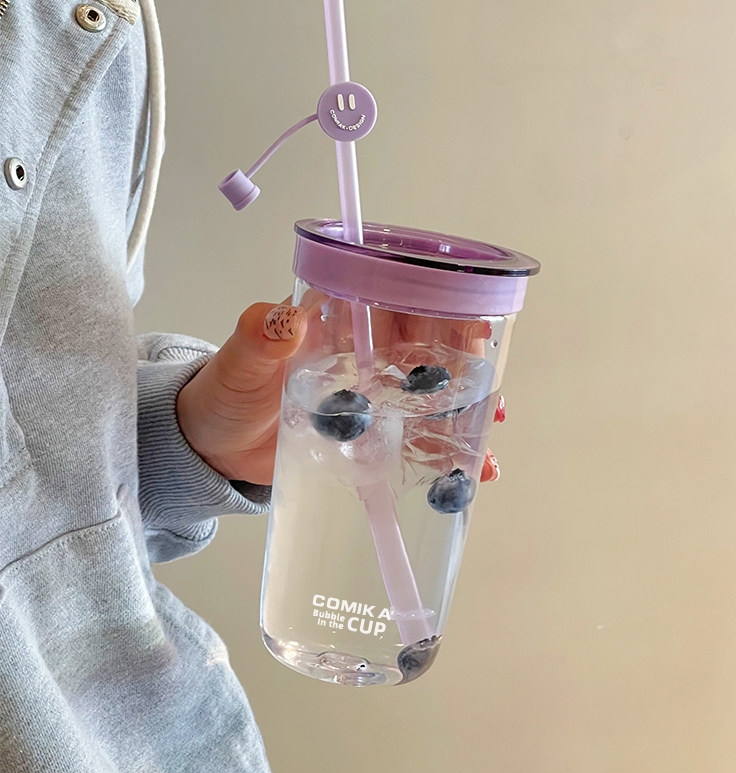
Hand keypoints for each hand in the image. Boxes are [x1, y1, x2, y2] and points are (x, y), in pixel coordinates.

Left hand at [175, 296, 504, 486]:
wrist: (213, 447)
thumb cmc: (224, 393)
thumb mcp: (239, 364)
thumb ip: (259, 340)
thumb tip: (281, 318)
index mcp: (343, 318)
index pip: (404, 299)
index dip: (444, 308)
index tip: (471, 329)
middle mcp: (367, 350)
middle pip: (432, 348)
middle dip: (467, 365)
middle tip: (486, 390)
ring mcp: (375, 394)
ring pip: (434, 395)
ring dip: (465, 412)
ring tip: (486, 436)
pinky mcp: (374, 434)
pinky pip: (418, 438)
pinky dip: (446, 452)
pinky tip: (467, 472)